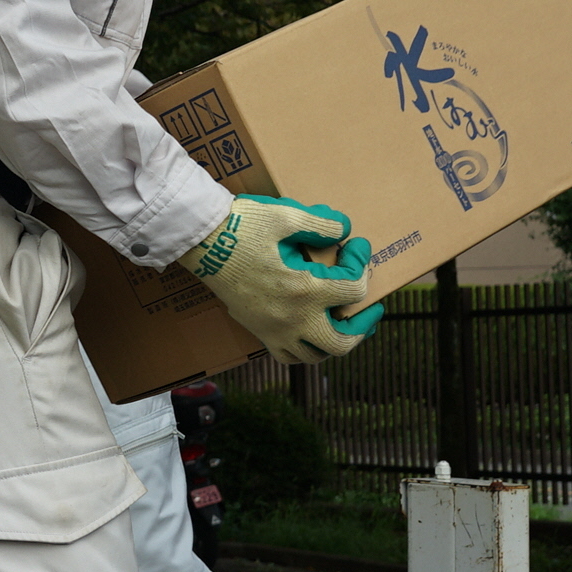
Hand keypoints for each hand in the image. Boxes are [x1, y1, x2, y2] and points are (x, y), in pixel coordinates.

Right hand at [178, 195, 382, 363]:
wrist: (202, 242)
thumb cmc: (241, 227)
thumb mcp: (286, 215)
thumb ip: (321, 224)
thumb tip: (344, 230)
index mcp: (304, 289)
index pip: (354, 288)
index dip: (361, 263)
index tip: (355, 246)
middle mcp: (292, 318)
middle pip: (343, 341)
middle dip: (362, 324)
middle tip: (369, 306)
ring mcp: (274, 329)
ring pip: (316, 355)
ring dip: (336, 341)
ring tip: (342, 322)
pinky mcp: (258, 330)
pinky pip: (288, 356)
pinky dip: (305, 349)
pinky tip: (309, 329)